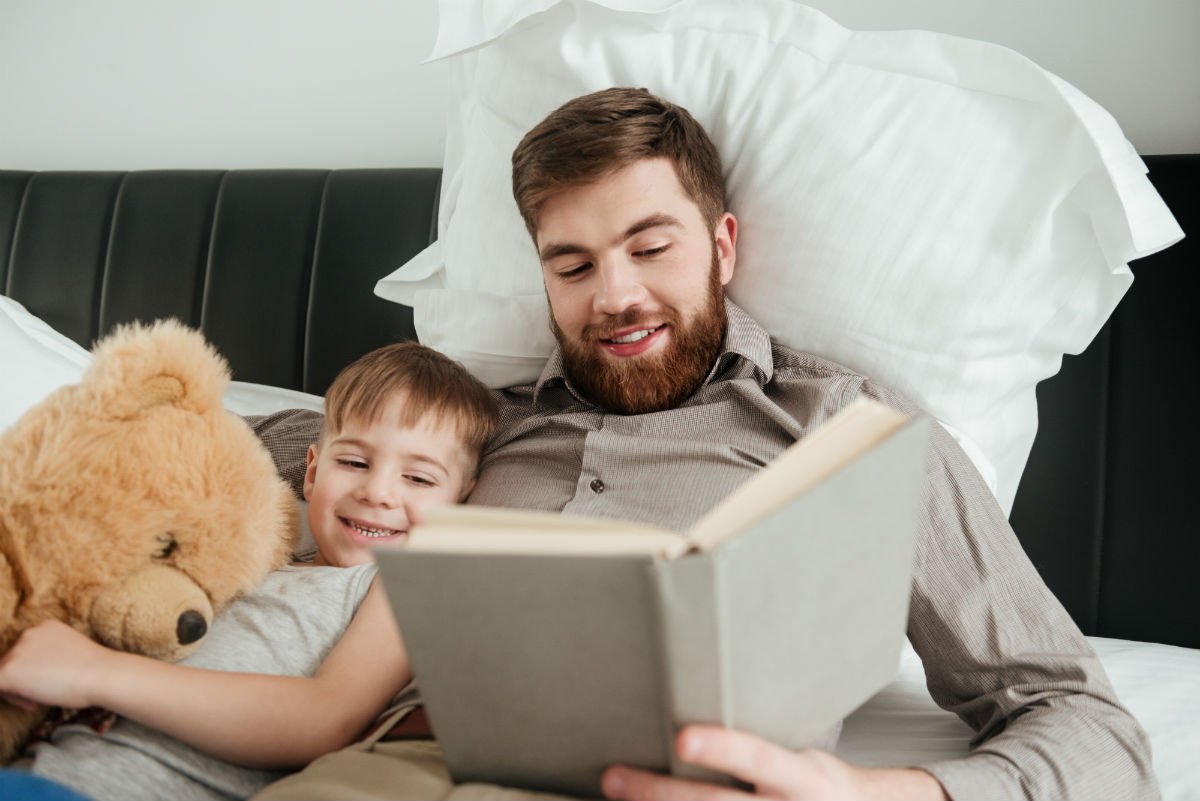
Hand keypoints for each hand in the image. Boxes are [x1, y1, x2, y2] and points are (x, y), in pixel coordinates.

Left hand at [0, 619, 117, 709]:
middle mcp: (29, 634)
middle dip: (25, 679)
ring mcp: (17, 652)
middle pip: (13, 661)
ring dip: (17, 689)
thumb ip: (52, 655)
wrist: (101, 674)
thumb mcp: (70, 652)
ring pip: (4, 674)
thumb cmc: (95, 671)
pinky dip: (13, 698)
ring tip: (40, 699)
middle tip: (43, 694)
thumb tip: (40, 673)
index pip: (28, 650)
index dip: (36, 669)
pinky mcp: (8, 671)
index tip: (50, 681)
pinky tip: (33, 703)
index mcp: (46, 626)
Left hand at [601, 725, 947, 800]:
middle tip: (614, 778)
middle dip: (660, 792)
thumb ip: (756, 743)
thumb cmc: (814, 782)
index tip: (682, 740)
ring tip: (618, 795)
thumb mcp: (801, 754)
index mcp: (802, 777)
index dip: (722, 749)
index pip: (759, 758)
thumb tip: (691, 712)